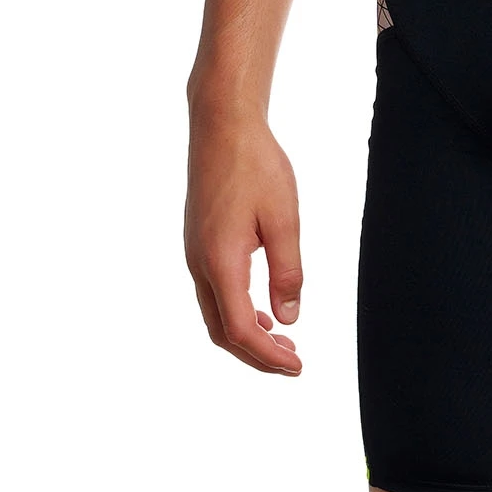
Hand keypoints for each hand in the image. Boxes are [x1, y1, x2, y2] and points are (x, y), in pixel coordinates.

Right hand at [185, 111, 303, 375]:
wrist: (222, 126)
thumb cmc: (255, 165)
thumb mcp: (283, 219)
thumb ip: (287, 272)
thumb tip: (288, 318)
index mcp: (220, 262)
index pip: (241, 330)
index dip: (268, 357)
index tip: (297, 366)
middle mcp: (199, 264)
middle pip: (222, 331)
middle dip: (256, 354)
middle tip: (292, 360)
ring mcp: (194, 253)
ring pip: (214, 313)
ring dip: (245, 334)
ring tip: (280, 338)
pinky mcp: (198, 241)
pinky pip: (213, 291)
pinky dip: (236, 310)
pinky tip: (261, 305)